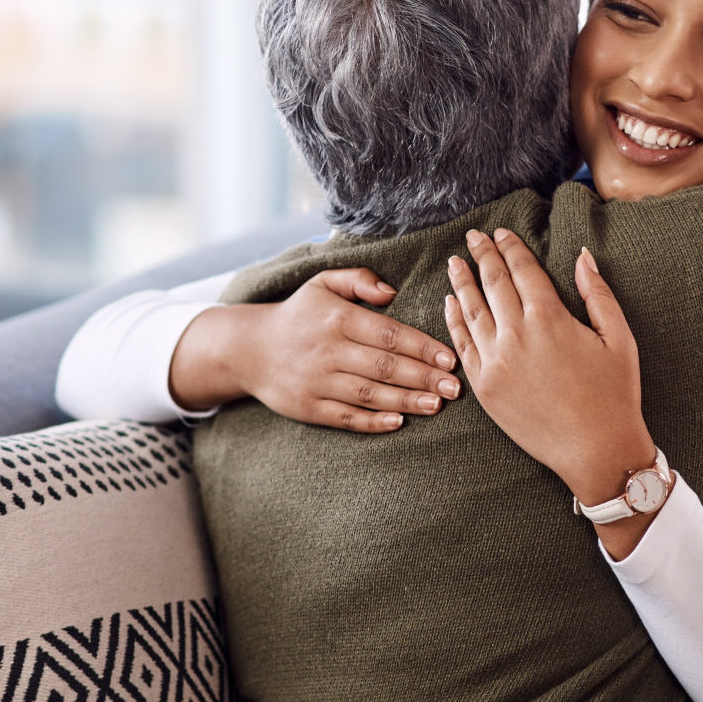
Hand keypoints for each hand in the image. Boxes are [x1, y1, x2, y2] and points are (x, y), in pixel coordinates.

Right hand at [169, 268, 460, 432]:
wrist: (248, 349)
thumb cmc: (298, 314)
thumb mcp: (323, 283)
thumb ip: (359, 279)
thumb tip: (392, 291)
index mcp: (337, 318)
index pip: (389, 333)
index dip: (422, 347)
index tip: (450, 359)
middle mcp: (327, 350)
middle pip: (384, 366)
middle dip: (423, 378)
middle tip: (455, 389)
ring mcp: (316, 381)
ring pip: (369, 394)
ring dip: (405, 402)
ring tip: (436, 406)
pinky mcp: (307, 407)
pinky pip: (345, 417)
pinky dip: (372, 422)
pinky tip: (398, 423)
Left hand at [442, 229, 654, 507]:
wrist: (596, 450)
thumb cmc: (615, 394)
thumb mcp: (618, 337)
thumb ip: (596, 293)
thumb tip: (582, 255)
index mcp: (550, 318)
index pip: (522, 270)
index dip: (511, 248)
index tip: (501, 233)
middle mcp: (517, 335)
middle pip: (493, 283)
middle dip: (483, 255)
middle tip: (474, 237)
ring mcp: (496, 362)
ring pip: (471, 310)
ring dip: (461, 282)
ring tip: (455, 262)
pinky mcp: (485, 387)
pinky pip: (463, 345)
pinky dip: (454, 321)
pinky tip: (450, 304)